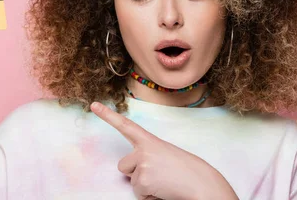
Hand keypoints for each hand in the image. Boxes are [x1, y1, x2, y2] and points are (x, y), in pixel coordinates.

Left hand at [91, 102, 236, 199]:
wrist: (203, 184)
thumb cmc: (188, 172)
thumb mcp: (166, 156)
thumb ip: (148, 157)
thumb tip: (136, 174)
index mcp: (150, 141)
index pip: (126, 125)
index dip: (108, 115)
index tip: (93, 105)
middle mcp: (143, 149)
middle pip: (124, 166)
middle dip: (137, 174)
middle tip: (159, 175)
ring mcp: (142, 164)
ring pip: (132, 182)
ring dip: (146, 186)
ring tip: (165, 182)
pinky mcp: (142, 180)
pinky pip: (139, 195)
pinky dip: (151, 197)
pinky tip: (165, 191)